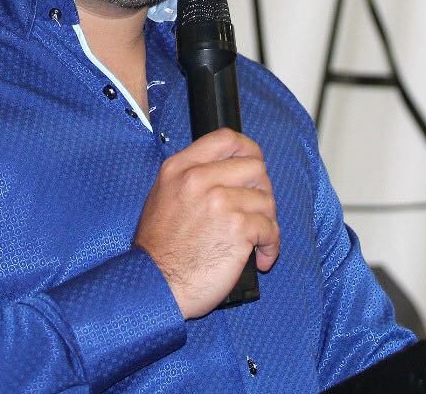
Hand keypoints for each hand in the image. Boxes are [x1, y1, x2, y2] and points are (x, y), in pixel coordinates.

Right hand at [134, 128, 279, 318]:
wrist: (154, 285)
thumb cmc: (159, 249)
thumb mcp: (163, 197)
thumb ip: (191, 178)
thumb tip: (227, 172)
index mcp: (181, 168)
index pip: (226, 139)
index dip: (248, 150)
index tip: (254, 164)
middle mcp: (199, 179)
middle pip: (255, 167)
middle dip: (262, 190)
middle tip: (255, 212)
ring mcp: (220, 202)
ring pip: (266, 199)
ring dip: (266, 222)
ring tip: (256, 240)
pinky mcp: (237, 228)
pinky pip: (270, 229)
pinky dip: (270, 246)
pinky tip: (260, 258)